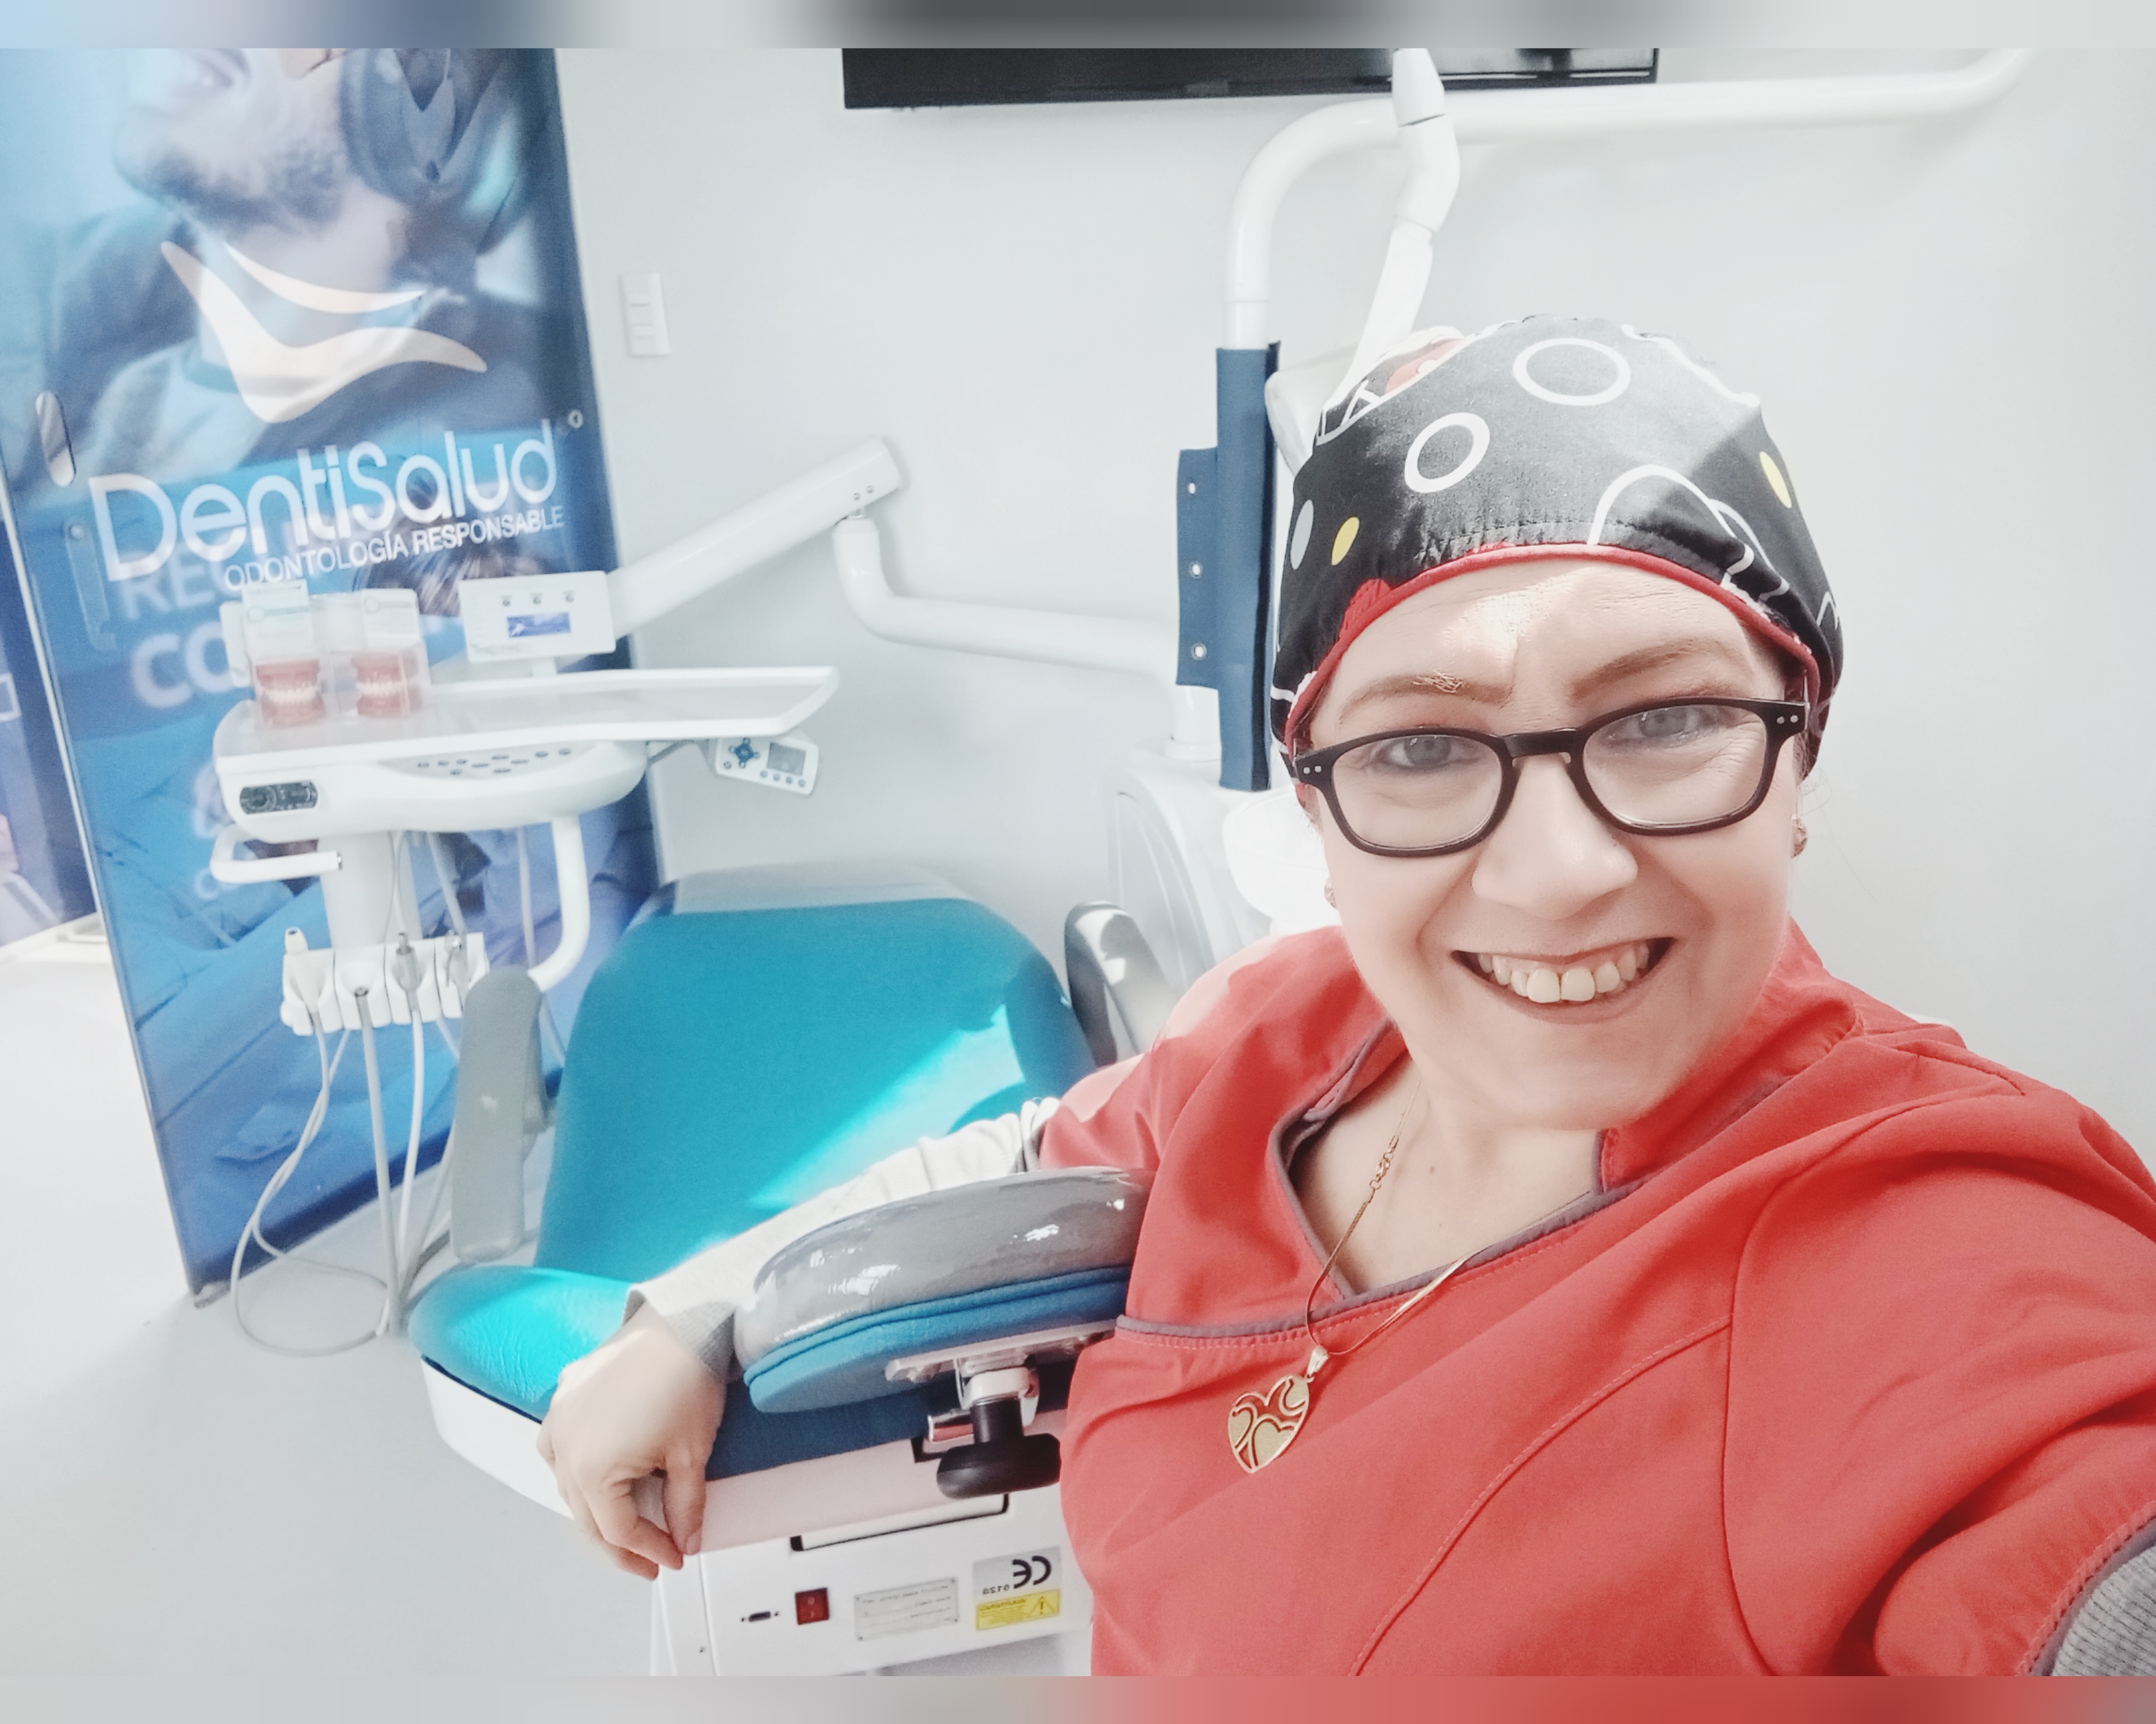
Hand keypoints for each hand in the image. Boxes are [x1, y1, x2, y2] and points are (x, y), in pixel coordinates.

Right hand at [537, 1303, 724, 1579]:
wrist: (683, 1322)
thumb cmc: (686, 1377)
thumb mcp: (691, 1455)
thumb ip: (684, 1506)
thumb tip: (685, 1537)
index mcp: (592, 1469)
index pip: (619, 1531)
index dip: (649, 1550)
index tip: (673, 1557)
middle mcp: (565, 1447)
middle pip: (587, 1516)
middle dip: (621, 1543)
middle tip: (650, 1558)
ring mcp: (560, 1419)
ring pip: (568, 1485)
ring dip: (594, 1509)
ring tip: (623, 1523)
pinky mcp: (565, 1395)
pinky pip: (560, 1445)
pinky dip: (575, 1468)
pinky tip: (592, 1473)